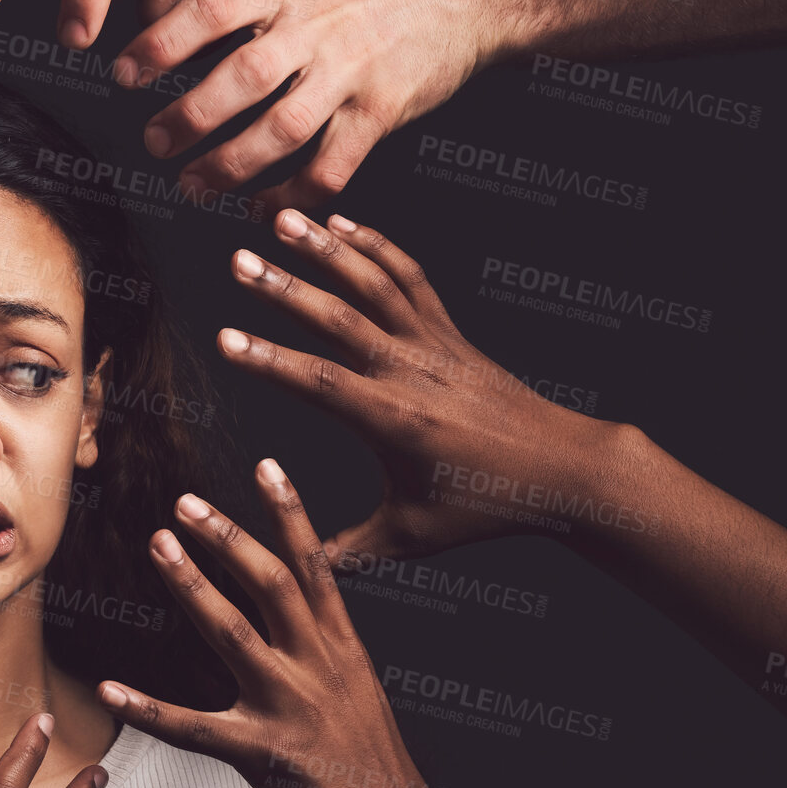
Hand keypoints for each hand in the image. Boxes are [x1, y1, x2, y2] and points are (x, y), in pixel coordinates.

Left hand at [97, 464, 438, 787]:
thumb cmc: (376, 774)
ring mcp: (293, 708)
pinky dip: (148, 709)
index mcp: (344, 650)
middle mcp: (320, 667)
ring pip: (234, 633)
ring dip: (191, 586)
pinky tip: (109, 691)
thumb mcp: (360, 697)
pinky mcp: (266, 756)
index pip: (316, 565)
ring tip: (158, 547)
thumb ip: (327, 657)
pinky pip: (194, 727)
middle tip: (186, 502)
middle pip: (272, 583)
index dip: (290, 513)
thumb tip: (304, 624)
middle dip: (229, 536)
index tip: (267, 464)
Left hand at [114, 0, 500, 207]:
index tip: (121, 74)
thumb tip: (176, 26)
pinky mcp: (382, 112)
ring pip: (280, 131)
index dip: (160, 45)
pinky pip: (329, 166)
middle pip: (239, 79)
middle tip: (153, 145)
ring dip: (228, 167)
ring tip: (192, 187)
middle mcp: (318, 25)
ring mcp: (352, 71)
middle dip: (187, 119)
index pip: (209, 9)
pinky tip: (261, 209)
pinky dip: (291, 196)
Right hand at [219, 210, 621, 564]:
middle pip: (341, 317)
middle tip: (236, 260)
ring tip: (280, 218)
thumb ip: (347, 551)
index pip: (321, 384)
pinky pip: (410, 276)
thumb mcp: (410, 536)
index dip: (270, 360)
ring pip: (374, 282)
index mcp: (396, 421)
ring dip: (325, 247)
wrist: (563, 469)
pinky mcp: (450, 332)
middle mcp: (413, 371)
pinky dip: (375, 245)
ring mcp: (434, 344)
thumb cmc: (484, 507)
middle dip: (284, 286)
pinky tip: (340, 225)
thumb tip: (294, 569)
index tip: (224, 339)